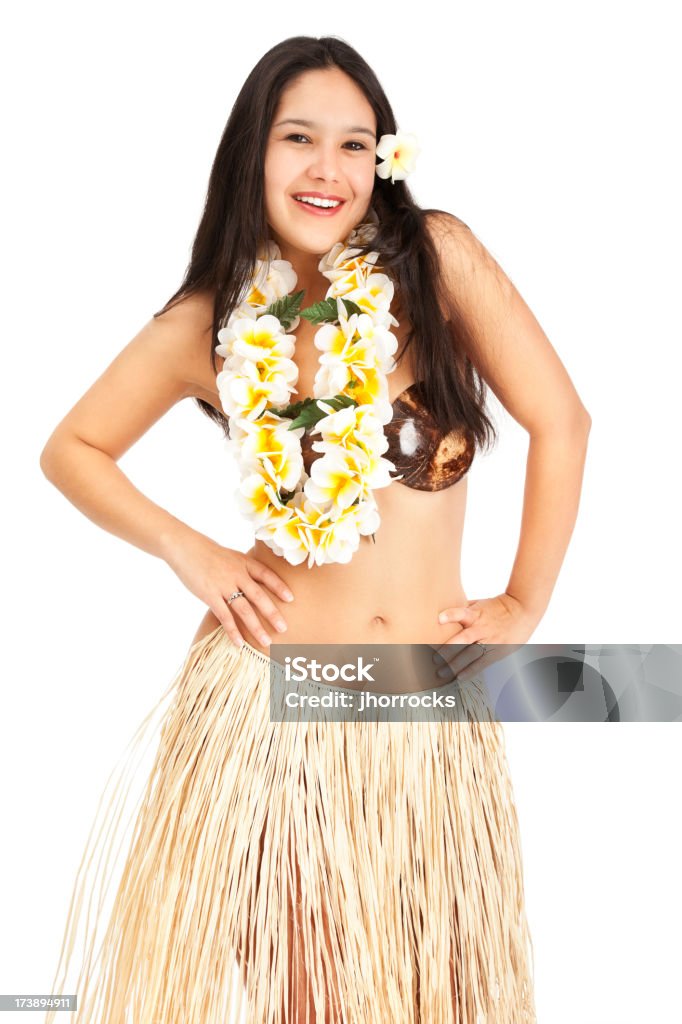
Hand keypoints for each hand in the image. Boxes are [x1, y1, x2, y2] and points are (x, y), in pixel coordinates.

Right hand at [163, 527, 293, 647]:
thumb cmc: (206, 552)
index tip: (291, 598)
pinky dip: (232, 631)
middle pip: (259, 596)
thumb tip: (252, 583)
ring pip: (244, 609)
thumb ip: (242, 569)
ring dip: (256, 627)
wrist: (183, 547)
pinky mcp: (209, 595)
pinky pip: (224, 616)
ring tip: (266, 641)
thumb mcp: (230, 556)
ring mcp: (223, 585)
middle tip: (284, 628)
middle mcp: (237, 574)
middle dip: (272, 613)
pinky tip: (239, 643)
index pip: (266, 575)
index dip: (279, 586)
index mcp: (244, 562)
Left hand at [432, 592, 540, 680]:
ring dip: (455, 665)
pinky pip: (482, 663)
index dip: (451, 615)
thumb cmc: (497, 605)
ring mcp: (490, 640)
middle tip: (434, 659)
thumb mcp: (479, 603)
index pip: (462, 612)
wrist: (523, 609)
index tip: (439, 619)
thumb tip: (441, 611)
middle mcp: (482, 628)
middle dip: (448, 650)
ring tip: (441, 672)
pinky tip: (459, 678)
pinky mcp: (497, 651)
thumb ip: (463, 609)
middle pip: (464, 639)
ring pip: (471, 654)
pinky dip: (470, 671)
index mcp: (476, 614)